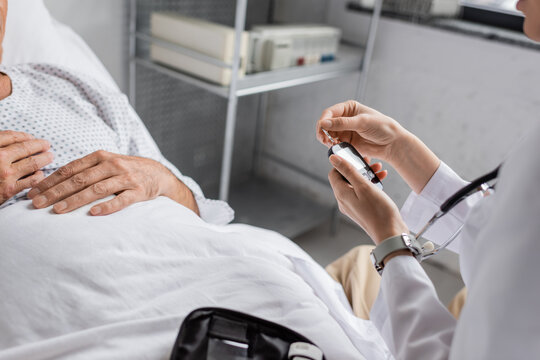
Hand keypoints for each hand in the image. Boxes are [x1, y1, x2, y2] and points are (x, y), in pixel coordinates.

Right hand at [0, 131, 53, 204]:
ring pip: (32, 163)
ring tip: (50, 156)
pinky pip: (31, 180)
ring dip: (44, 158)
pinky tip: (41, 174)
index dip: (24, 136)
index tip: (32, 137)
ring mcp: (5, 174)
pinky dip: (39, 176)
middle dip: (39, 145)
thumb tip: (14, 139)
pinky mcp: (9, 190)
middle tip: (47, 144)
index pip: (11, 137)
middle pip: (25, 148)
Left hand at [28, 150, 198, 215]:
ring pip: (96, 190)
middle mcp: (112, 165)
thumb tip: (52, 181)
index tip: (33, 193)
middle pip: (79, 179)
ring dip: (75, 200)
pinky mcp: (139, 191)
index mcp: (100, 156)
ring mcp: (126, 178)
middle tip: (37, 204)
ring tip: (58, 210)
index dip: (50, 181)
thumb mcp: (106, 163)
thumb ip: (85, 169)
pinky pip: (121, 200)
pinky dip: (107, 206)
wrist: (158, 173)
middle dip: (55, 192)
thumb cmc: (126, 170)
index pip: (70, 169)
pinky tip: (93, 213)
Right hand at [317, 100, 440, 193]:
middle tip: (324, 139)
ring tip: (332, 143)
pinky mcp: (347, 142)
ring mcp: (345, 131)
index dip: (324, 120)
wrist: (392, 143)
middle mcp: (345, 118)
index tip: (322, 128)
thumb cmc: (382, 127)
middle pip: (326, 124)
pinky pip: (334, 144)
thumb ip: (342, 123)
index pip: (330, 112)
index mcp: (349, 108)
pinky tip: (337, 147)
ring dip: (327, 139)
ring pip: (328, 135)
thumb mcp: (362, 122)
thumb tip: (324, 123)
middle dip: (323, 131)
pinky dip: (333, 146)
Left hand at [328, 154, 407, 244]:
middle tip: (371, 162)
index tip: (357, 158)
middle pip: (345, 179)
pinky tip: (382, 180)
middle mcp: (344, 201)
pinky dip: (371, 185)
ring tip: (380, 170)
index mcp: (341, 194)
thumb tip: (333, 158)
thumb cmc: (378, 210)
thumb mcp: (363, 186)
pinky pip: (363, 193)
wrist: (391, 233)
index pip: (334, 173)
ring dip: (366, 175)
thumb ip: (348, 171)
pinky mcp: (362, 210)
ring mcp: (353, 206)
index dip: (343, 163)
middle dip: (358, 168)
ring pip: (356, 185)